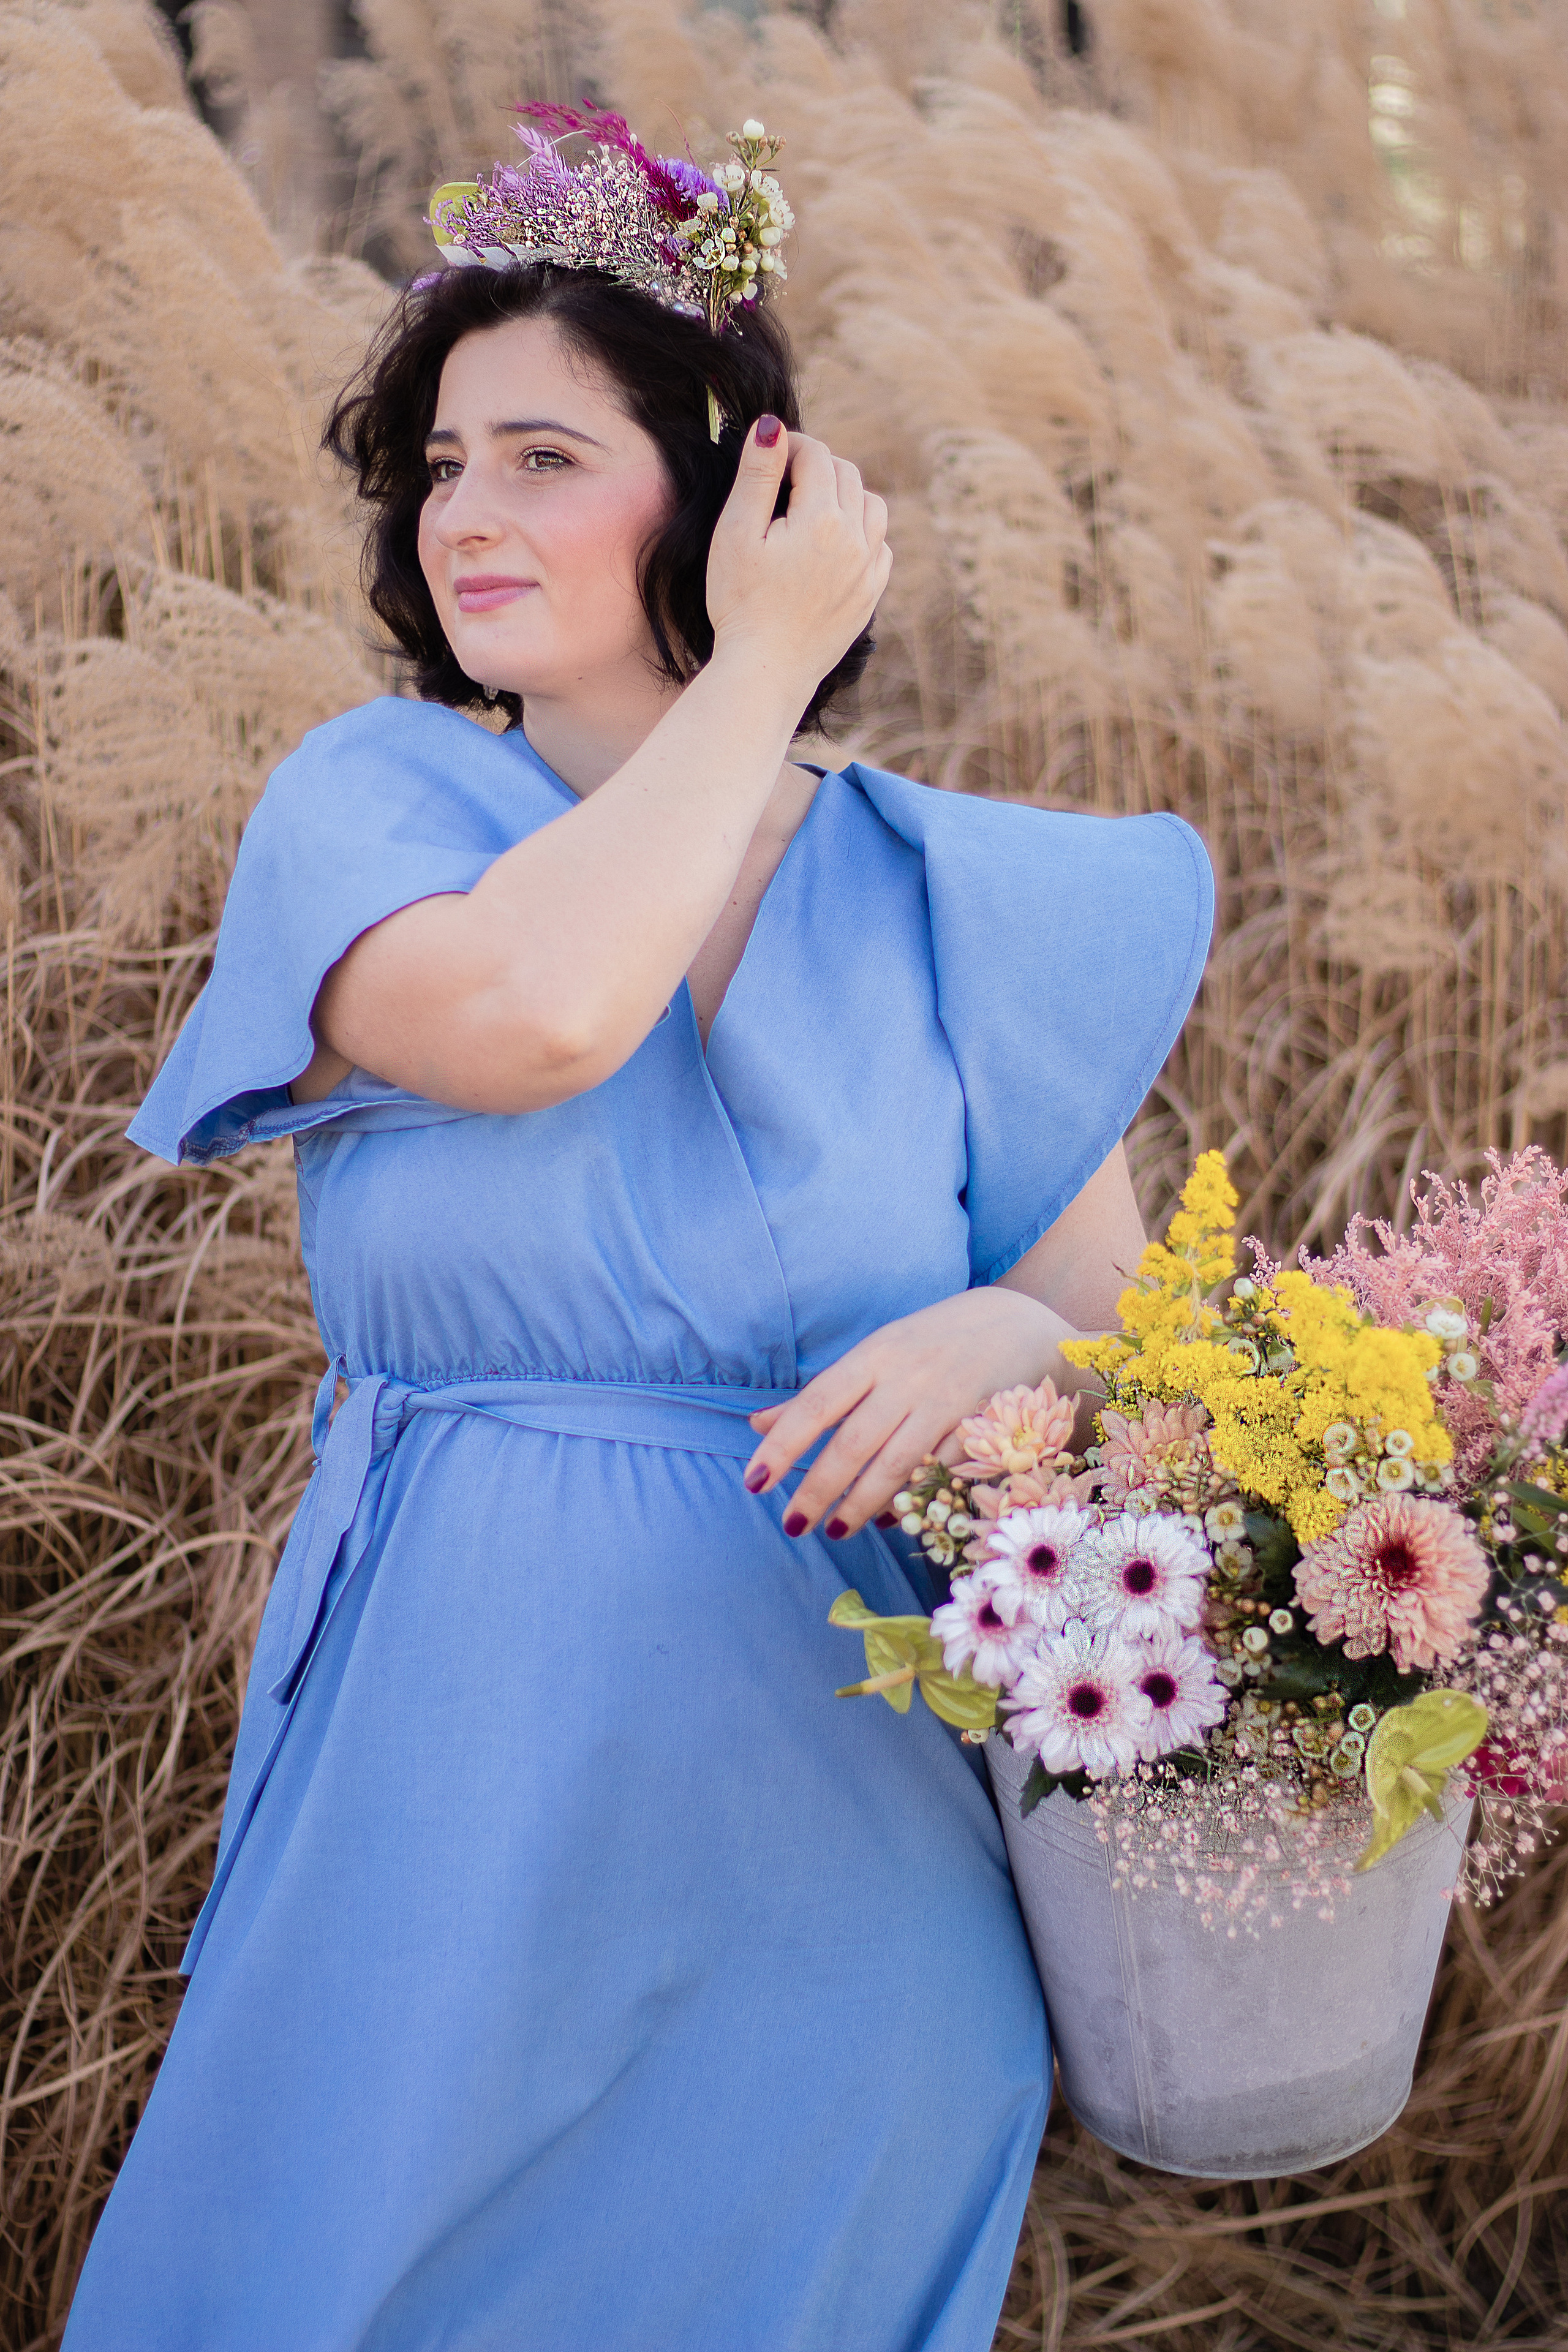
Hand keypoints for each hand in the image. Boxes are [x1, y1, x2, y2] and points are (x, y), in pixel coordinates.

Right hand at [706, 420, 890, 695]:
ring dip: (845, 494)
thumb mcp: (735, 533)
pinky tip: (833, 543)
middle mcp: (856, 539)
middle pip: (847, 474)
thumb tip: (773, 426)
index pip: (815, 455)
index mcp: (821, 518)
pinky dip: (861, 532)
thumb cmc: (740, 603)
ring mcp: (869, 569)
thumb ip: (756, 475)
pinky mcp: (871, 595)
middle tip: (784, 479)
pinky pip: (879, 544)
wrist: (765, 671)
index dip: (789, 446)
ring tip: (811, 507)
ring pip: (871, 505)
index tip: (768, 454)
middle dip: (817, 466)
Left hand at [742, 1288, 1078, 1539]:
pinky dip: (915, 1499)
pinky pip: (940, 1473)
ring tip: (836, 1531)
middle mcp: (907, 1378)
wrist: (1016, 1323)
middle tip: (793, 1524)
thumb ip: (821, 1394)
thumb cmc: (930, 1343)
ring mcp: (946, 1404)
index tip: (754, 1481)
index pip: (817, 1403)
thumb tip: (757, 1424)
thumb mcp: (874, 1355)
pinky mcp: (981, 1427)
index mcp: (874, 1356)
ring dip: (862, 1504)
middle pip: (854, 1443)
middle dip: (819, 1489)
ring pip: (896, 1465)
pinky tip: (891, 1519)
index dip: (783, 1444)